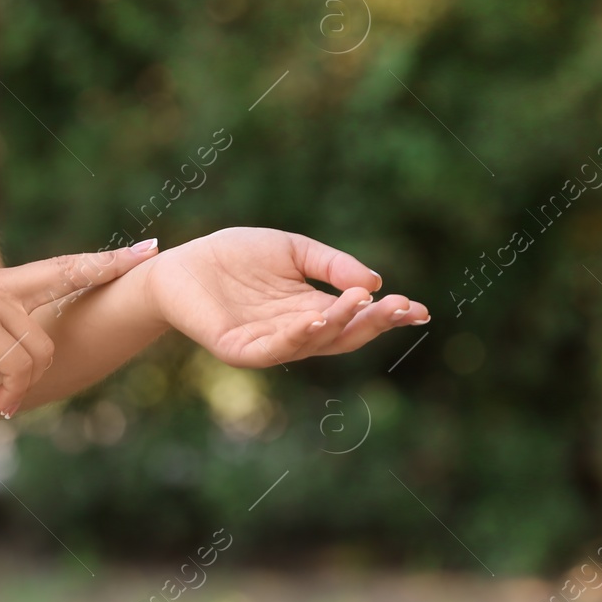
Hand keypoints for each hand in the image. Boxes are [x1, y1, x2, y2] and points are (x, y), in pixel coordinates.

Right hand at [0, 242, 159, 416]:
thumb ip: (9, 334)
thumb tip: (44, 349)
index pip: (58, 268)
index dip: (100, 260)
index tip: (140, 250)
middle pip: (67, 274)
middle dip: (109, 265)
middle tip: (148, 253)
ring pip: (42, 345)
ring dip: (26, 381)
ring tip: (3, 395)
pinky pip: (21, 363)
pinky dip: (12, 390)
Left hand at [141, 226, 426, 367]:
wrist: (181, 265)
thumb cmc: (235, 256)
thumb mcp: (293, 251)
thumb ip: (332, 265)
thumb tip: (376, 282)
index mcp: (312, 310)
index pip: (357, 319)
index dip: (388, 316)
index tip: (419, 309)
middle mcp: (296, 332)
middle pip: (344, 335)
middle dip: (374, 322)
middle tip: (401, 306)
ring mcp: (269, 344)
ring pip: (314, 342)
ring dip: (339, 325)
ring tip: (361, 303)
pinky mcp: (240, 350)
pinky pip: (274, 349)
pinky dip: (296, 337)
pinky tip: (316, 320)